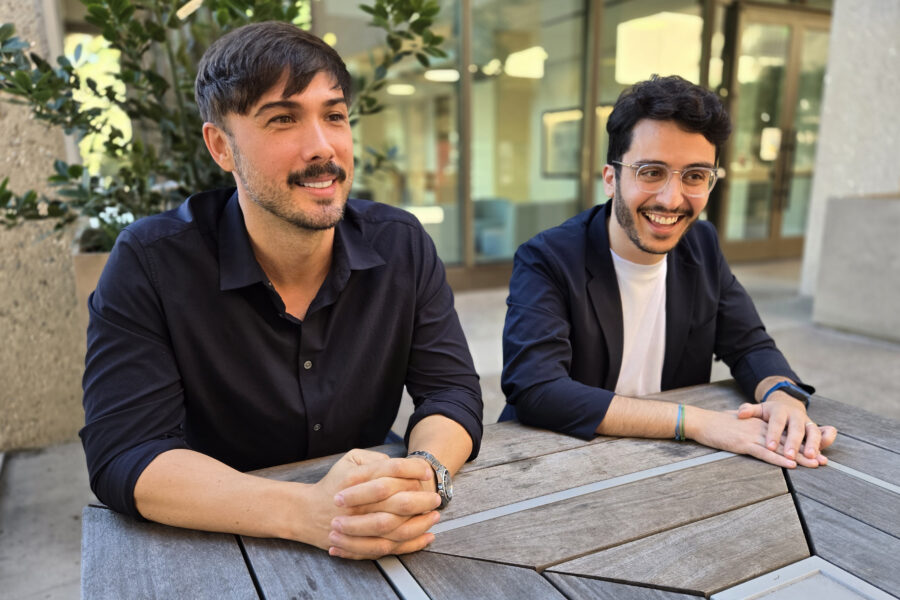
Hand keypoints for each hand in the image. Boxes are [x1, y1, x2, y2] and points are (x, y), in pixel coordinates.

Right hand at [311, 449, 440, 559]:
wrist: (308, 512)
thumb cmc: (334, 484)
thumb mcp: (349, 460)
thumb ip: (375, 459)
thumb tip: (400, 466)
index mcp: (357, 478)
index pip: (392, 470)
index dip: (413, 469)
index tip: (426, 472)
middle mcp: (359, 503)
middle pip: (399, 500)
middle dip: (422, 499)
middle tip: (435, 498)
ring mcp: (360, 526)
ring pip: (397, 527)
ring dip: (420, 522)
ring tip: (434, 516)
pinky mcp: (361, 544)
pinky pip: (390, 546)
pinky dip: (412, 543)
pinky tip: (426, 536)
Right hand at [687, 407, 834, 468]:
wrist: (701, 421)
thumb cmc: (717, 424)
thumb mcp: (738, 423)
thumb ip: (751, 428)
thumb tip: (758, 436)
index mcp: (760, 423)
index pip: (785, 435)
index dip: (802, 444)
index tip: (817, 452)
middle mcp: (760, 428)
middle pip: (787, 441)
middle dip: (807, 452)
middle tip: (824, 461)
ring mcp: (752, 435)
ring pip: (780, 448)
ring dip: (798, 457)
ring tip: (815, 465)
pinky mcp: (743, 443)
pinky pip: (765, 453)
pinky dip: (779, 460)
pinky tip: (790, 465)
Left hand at [737, 396, 836, 465]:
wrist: (787, 405)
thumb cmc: (769, 412)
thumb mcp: (759, 409)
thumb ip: (749, 411)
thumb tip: (740, 413)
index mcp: (780, 410)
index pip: (776, 423)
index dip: (774, 435)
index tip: (769, 447)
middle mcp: (796, 415)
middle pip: (796, 429)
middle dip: (793, 443)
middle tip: (789, 456)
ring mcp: (807, 422)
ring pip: (812, 432)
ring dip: (813, 445)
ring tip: (811, 458)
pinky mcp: (815, 429)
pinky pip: (823, 435)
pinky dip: (826, 443)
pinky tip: (824, 454)